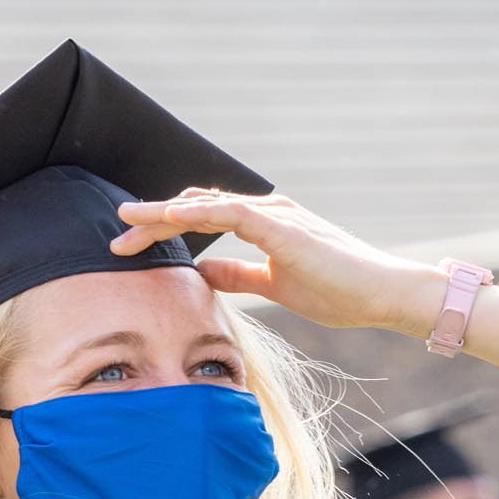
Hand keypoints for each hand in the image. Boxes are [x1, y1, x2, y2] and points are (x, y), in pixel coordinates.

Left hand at [112, 190, 442, 331]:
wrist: (382, 294)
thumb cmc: (339, 291)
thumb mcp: (273, 286)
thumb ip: (238, 275)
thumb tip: (202, 270)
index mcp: (265, 223)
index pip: (203, 218)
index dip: (164, 229)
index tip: (129, 246)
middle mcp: (267, 210)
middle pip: (197, 205)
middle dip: (153, 220)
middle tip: (116, 236)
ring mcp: (276, 214)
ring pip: (207, 203)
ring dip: (165, 212)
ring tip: (129, 220)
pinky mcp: (284, 227)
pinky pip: (231, 213)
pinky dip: (198, 213)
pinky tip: (170, 217)